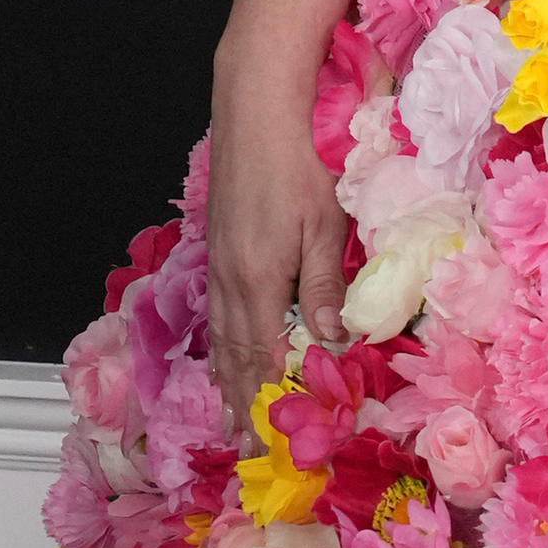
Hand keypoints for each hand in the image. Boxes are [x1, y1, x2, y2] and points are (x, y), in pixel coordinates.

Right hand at [205, 38, 352, 442]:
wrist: (257, 100)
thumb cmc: (300, 156)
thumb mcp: (325, 223)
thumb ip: (325, 285)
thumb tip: (328, 341)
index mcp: (258, 280)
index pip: (260, 356)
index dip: (266, 399)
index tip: (268, 442)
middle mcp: (230, 276)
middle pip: (234, 352)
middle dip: (240, 401)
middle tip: (242, 446)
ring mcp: (220, 258)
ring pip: (222, 332)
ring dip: (226, 376)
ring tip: (228, 412)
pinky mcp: (220, 240)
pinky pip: (219, 307)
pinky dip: (222, 339)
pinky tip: (225, 347)